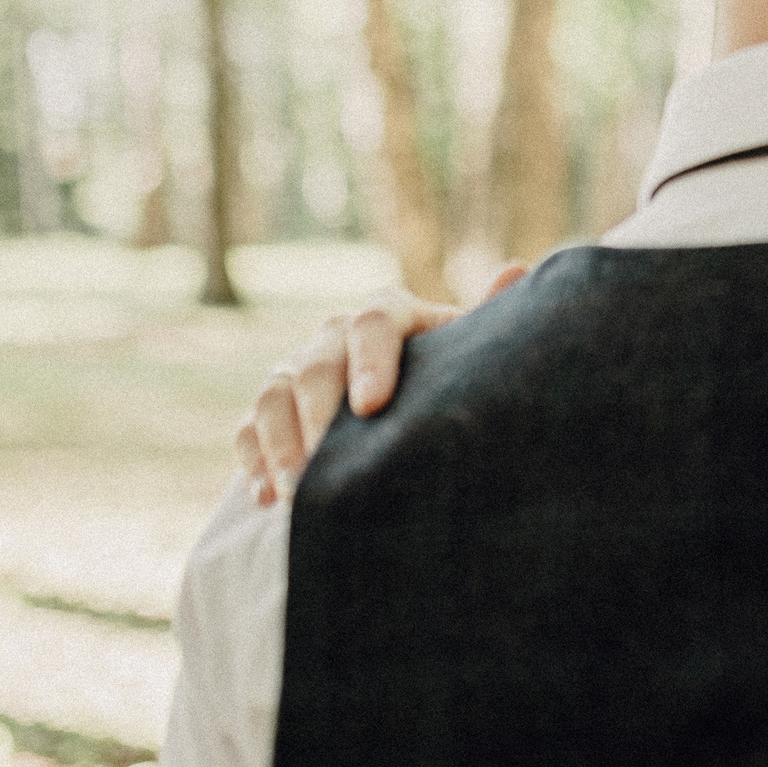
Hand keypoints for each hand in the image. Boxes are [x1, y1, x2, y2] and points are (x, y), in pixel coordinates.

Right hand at [234, 264, 528, 505]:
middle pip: (317, 363)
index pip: (376, 321)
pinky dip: (254, 460)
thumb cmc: (450, 378)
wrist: (410, 405)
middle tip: (325, 467)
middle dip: (318, 417)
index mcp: (393, 314)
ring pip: (274, 394)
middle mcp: (338, 334)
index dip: (370, 361)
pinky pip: (249, 427)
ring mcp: (298, 367)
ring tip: (297, 492)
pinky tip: (267, 499)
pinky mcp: (272, 407)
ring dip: (281, 443)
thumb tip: (518, 267)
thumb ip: (486, 318)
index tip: (372, 407)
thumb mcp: (469, 353)